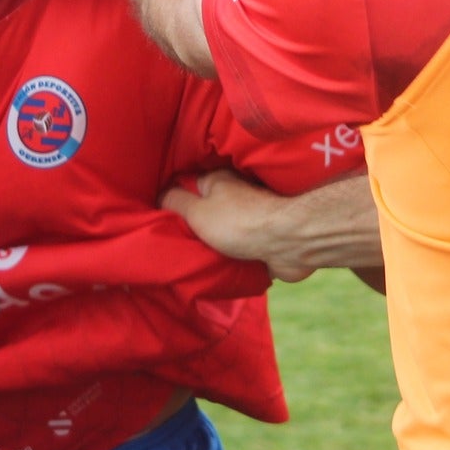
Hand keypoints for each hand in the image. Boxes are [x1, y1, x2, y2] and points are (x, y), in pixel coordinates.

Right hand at [162, 169, 311, 281]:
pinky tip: (219, 268)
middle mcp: (235, 195)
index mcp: (217, 181)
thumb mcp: (196, 211)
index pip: (188, 188)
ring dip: (213, 246)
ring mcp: (251, 218)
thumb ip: (175, 203)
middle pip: (205, 212)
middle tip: (178, 244)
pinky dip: (232, 257)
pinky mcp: (264, 239)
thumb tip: (161, 195)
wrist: (288, 243)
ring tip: (196, 260)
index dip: (175, 204)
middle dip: (194, 229)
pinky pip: (239, 249)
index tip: (162, 222)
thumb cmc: (239, 223)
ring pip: (222, 233)